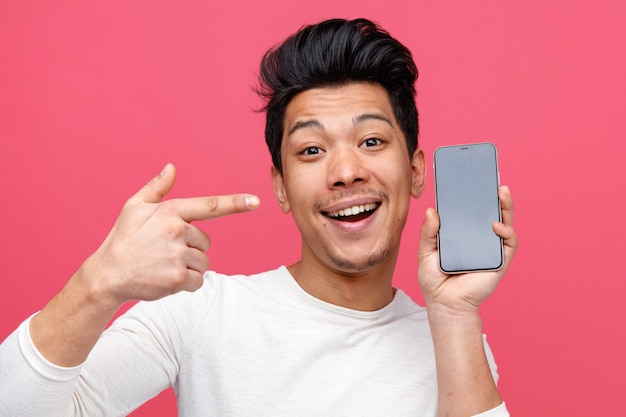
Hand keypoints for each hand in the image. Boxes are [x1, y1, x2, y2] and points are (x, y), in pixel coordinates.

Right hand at [80, 163, 259, 306]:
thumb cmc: (122, 239)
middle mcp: (177, 231)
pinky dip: (187, 283)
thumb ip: (156, 188)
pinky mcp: (178, 278)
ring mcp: (178, 255)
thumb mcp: (134, 208)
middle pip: (206, 242)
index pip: (210, 205)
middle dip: (191, 248)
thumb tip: (171, 168)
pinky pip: (198, 281)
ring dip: (189, 267)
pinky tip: (166, 279)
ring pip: (204, 262)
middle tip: (164, 252)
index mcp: (170, 211)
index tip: (255, 201)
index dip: (235, 203)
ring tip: (163, 265)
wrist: (107, 276)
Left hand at [417, 185, 517, 313]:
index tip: (470, 172)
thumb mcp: (425, 252)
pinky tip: (496, 224)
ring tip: (500, 190)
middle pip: (489, 210)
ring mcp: (491, 247)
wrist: (445, 304)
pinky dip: (505, 231)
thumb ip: (428, 233)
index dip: (471, 191)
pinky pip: (508, 243)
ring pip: (504, 221)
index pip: (469, 208)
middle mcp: (478, 236)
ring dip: (505, 205)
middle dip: (492, 192)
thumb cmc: (435, 279)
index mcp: (462, 232)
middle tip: (490, 173)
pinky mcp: (500, 260)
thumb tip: (432, 211)